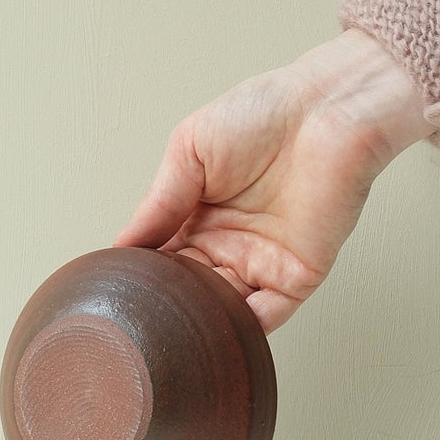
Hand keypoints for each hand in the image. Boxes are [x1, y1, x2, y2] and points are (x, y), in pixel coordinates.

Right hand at [114, 28, 431, 331]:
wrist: (324, 109)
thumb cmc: (265, 113)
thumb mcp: (189, 151)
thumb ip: (158, 203)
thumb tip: (120, 247)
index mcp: (199, 216)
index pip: (161, 259)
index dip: (140, 275)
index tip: (115, 288)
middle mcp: (228, 244)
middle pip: (187, 291)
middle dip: (165, 304)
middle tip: (138, 312)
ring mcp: (262, 262)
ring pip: (221, 310)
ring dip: (198, 320)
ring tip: (168, 325)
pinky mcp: (297, 276)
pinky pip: (266, 317)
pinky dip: (240, 330)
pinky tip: (211, 330)